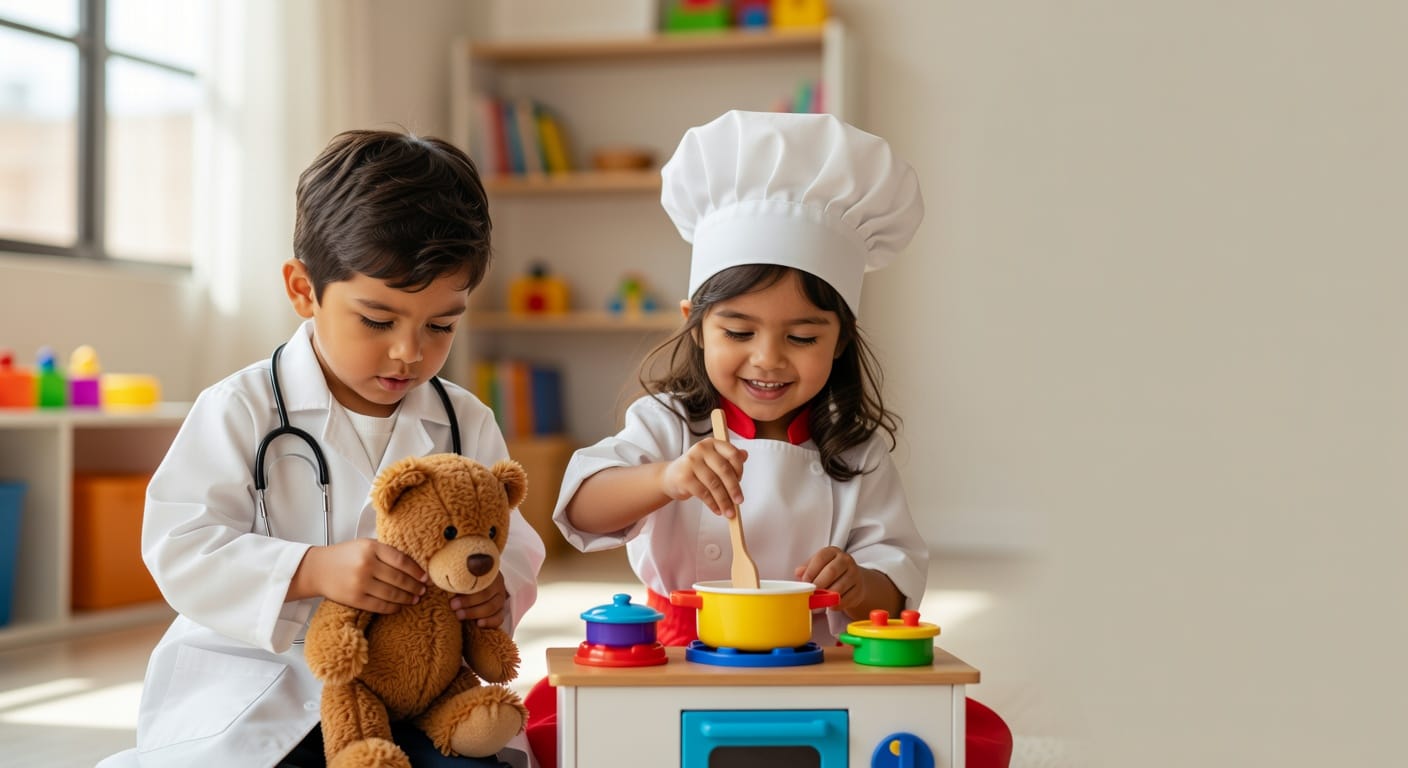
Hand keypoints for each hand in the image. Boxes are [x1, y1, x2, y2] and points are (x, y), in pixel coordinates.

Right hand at [292, 538, 425, 613]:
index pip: (402, 560)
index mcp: (371, 547)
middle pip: (399, 579)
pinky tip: (399, 606)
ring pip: (392, 594)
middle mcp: (366, 564)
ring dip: (407, 598)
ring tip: (415, 599)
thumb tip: (413, 566)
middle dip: (415, 586)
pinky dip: (393, 607)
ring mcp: (360, 583)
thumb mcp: (365, 545)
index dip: (416, 571)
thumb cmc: (344, 556)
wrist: (317, 569)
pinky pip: (380, 606)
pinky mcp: (355, 599)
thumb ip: (385, 552)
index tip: (425, 577)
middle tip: (423, 590)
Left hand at [450, 571, 508, 627]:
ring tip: (459, 616)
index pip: (480, 581)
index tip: (452, 601)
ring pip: (493, 607)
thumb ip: (453, 578)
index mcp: (488, 573)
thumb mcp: (460, 576)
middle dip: (469, 602)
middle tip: (453, 607)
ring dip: (475, 613)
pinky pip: (499, 618)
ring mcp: (500, 598)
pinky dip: (490, 622)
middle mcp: (497, 585)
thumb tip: (436, 583)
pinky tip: (479, 624)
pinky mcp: (500, 610)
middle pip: (486, 594)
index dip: (466, 591)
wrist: (475, 585)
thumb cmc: (464, 580)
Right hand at [660, 435, 747, 517]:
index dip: (739, 468)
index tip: (741, 481)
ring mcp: (691, 463)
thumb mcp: (713, 461)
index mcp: (712, 443)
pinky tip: (717, 510)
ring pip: (714, 484)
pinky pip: (703, 494)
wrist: (671, 477)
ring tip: (729, 511)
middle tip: (739, 501)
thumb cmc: (696, 469)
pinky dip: (713, 504)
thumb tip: (745, 455)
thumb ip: (729, 458)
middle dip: (734, 488)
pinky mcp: (684, 478)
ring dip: (724, 501)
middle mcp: (701, 449)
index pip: (732, 453)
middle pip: (724, 470)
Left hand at [795, 546, 864, 612]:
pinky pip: (846, 599)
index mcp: (833, 552)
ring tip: (817, 601)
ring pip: (839, 587)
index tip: (804, 581)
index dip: (811, 570)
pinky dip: (835, 604)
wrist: (853, 579)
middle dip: (818, 584)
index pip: (821, 558)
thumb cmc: (830, 571)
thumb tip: (798, 572)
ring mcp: (854, 574)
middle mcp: (846, 560)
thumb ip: (807, 568)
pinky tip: (829, 604)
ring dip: (826, 597)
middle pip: (831, 571)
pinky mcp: (859, 590)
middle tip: (811, 593)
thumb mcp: (818, 565)